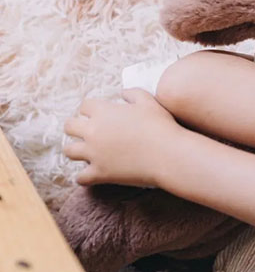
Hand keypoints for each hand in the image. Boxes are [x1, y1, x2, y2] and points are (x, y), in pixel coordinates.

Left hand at [63, 89, 179, 187]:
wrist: (168, 154)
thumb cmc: (161, 126)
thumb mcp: (149, 101)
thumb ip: (133, 93)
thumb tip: (122, 93)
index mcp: (103, 112)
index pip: (85, 106)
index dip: (91, 109)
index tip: (97, 114)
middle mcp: (93, 131)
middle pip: (69, 126)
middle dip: (76, 128)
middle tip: (87, 132)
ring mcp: (94, 153)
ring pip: (69, 151)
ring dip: (76, 150)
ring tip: (86, 152)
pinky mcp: (100, 173)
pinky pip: (80, 177)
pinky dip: (84, 177)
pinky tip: (92, 174)